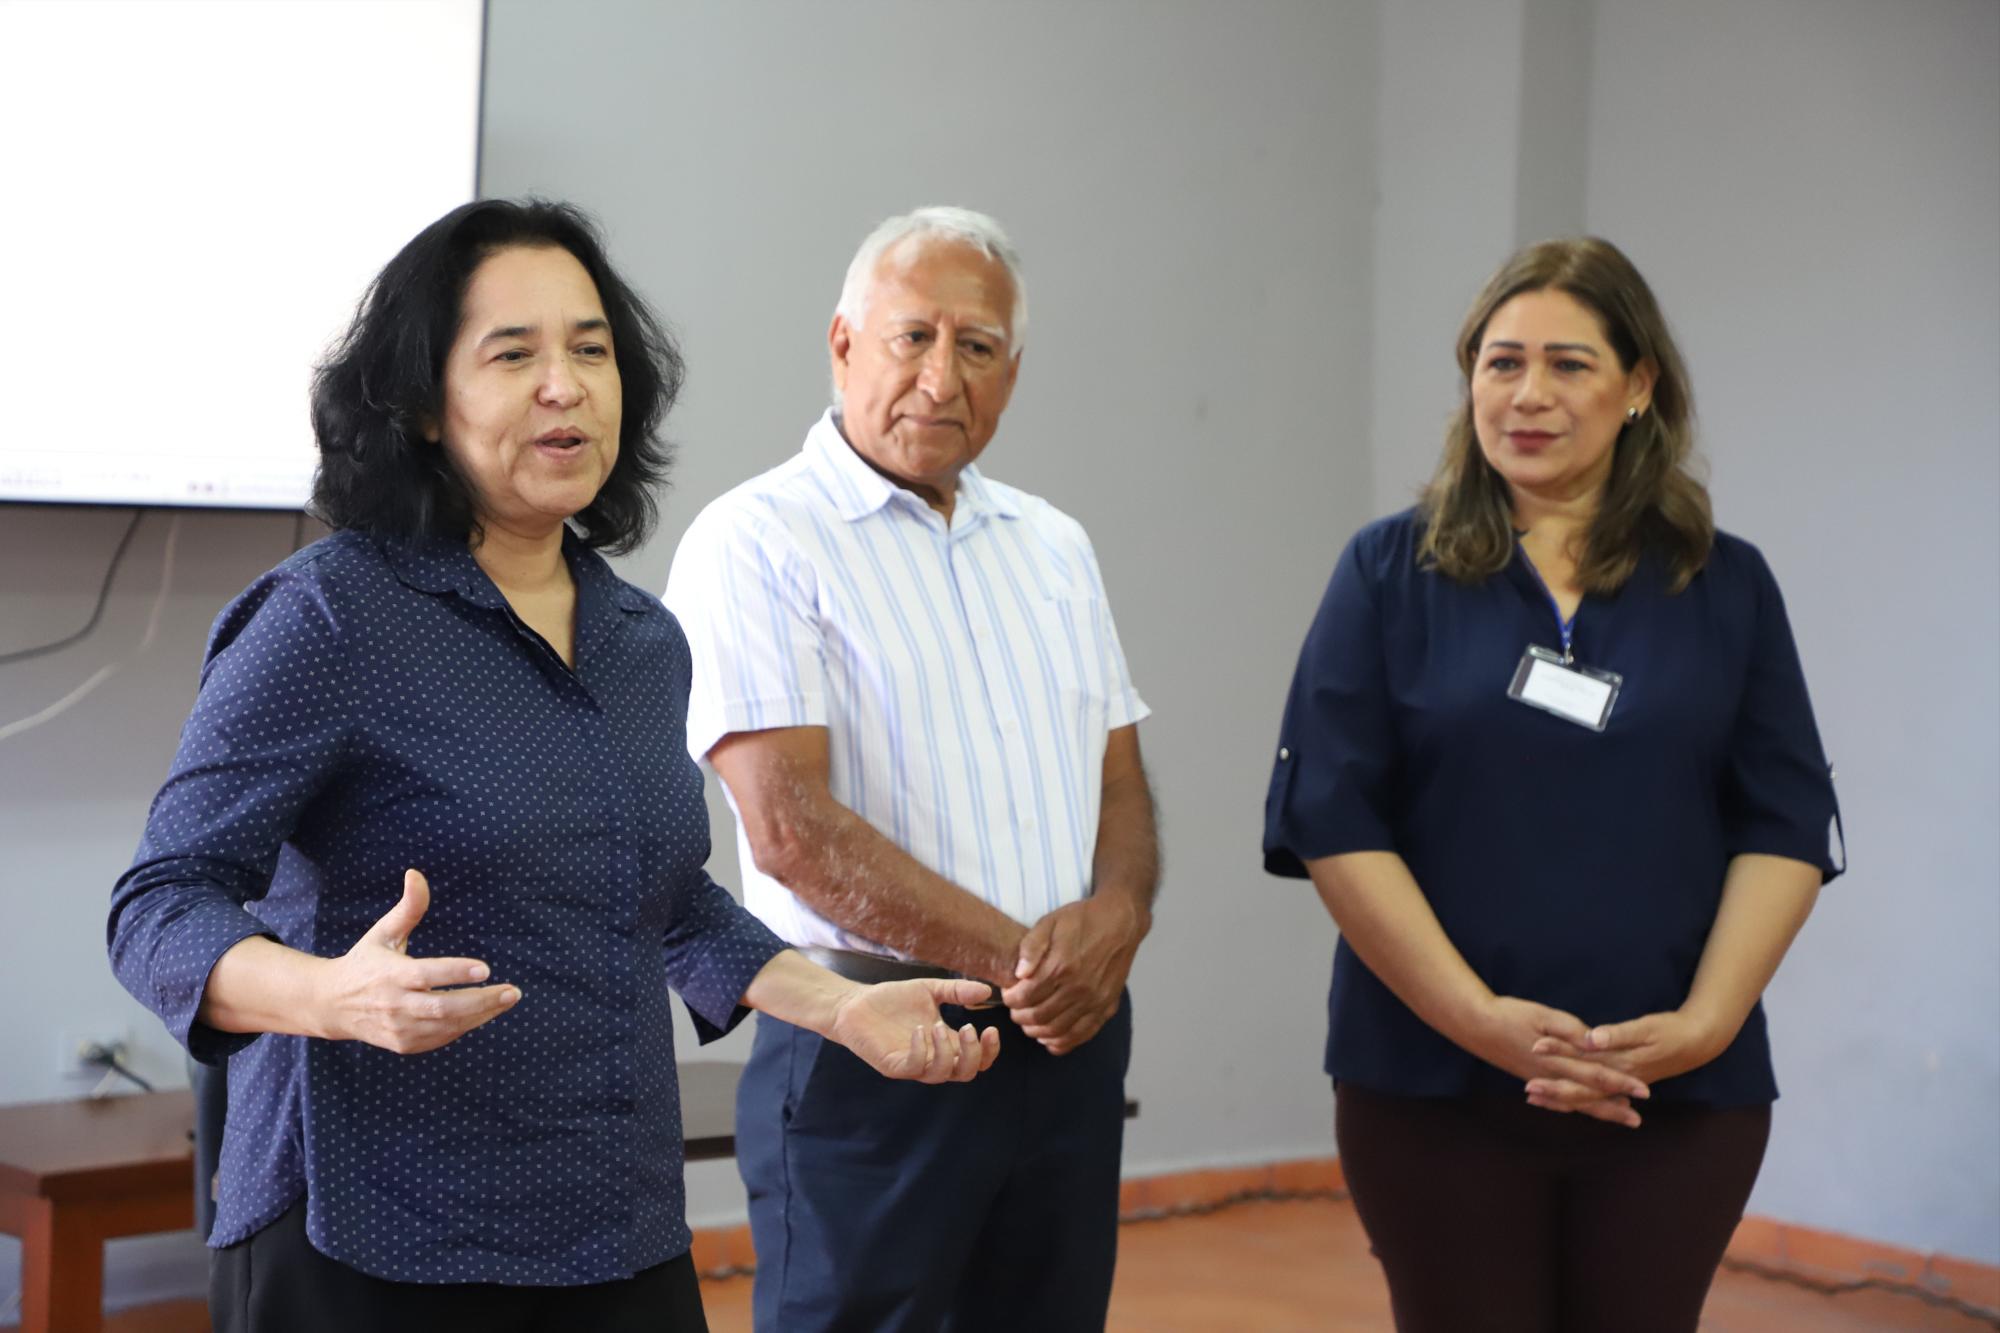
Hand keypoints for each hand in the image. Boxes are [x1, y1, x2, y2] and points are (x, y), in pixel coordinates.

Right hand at [312, 869, 519, 1053]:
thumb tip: (416, 873)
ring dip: (481, 1015)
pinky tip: (485, 1012)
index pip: (426, 976)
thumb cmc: (366, 962)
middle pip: (443, 1008)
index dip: (455, 972)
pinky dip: (465, 1026)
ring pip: (446, 1026)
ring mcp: (400, 1028)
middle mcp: (395, 1005)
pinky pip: (441, 1038)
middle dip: (481, 1001)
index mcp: (390, 975)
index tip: (485, 968)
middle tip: (513, 991)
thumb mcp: (383, 932)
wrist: (333, 1005)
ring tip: (507, 999)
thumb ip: (408, 908)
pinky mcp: (404, 1044)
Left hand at [827, 977, 1000, 1082]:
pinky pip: (913, 1067)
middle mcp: (933, 1058)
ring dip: (946, 1052)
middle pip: (965, 1073)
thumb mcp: (930, 990)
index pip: (977, 1060)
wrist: (855, 1003)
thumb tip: (988, 990)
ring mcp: (913, 1064)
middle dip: (973, 1054)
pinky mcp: (893, 1065)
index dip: (989, 1051)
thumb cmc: (893, 1000)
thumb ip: (957, 991)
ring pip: (941, 1074)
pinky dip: (921, 1050)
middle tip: (969, 1028)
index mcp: (946, 1043)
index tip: (991, 1029)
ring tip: (938, 1026)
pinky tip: (919, 1030)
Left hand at [1000, 896, 1146, 1054]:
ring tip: (1029, 1023)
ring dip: (1037, 1031)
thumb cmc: (1082, 920)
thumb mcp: (1050, 922)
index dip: (1010, 1000)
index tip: (1008, 995)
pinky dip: (1062, 1042)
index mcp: (1061, 967)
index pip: (1025, 997)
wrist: (1120, 923)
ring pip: (1057, 1031)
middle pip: (1038, 1017)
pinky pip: (1082, 1035)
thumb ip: (1031, 947)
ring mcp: (1095, 1001)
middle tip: (1016, 1010)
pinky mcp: (1107, 1007)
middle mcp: (1078, 988)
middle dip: (1020, 1017)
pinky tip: (1050, 1038)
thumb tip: (1019, 974)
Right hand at [1463, 995, 1651, 1127]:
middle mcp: (1551, 1075)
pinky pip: (1557, 1100)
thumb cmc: (1510, 1014)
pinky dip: (1573, 1106)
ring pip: (1574, 1101)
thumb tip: (1595, 1043)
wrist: (1476, 1025)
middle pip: (1588, 1095)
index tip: (1644, 1092)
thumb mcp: (1543, 1015)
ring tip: (1618, 1116)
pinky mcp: (1531, 1076)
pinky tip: (1580, 1107)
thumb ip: (1571, 1030)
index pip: (1597, 1074)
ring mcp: (1540, 1079)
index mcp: (1558, 1059)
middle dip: (1614, 1108)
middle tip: (1637, 1121)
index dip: (1621, 1084)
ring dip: (1597, 1110)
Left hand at [1527, 1008, 1723, 1104]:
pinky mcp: (1625, 1082)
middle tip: (1527, 1088)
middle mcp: (1620, 1078)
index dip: (1558, 1054)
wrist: (1699, 1043)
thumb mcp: (1647, 1028)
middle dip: (1553, 1087)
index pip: (1583, 1060)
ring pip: (1587, 1096)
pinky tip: (1563, 1101)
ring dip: (1561, 1098)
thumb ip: (1618, 1034)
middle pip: (1581, 1087)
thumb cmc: (1672, 1031)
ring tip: (1534, 1098)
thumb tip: (1591, 1039)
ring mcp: (1622, 1083)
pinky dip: (1578, 1100)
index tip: (1534, 1048)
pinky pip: (1597, 1097)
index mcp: (1622, 1063)